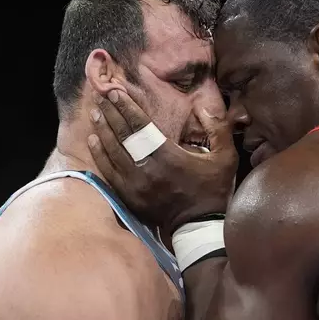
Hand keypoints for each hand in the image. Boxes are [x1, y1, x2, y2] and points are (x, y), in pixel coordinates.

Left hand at [87, 89, 237, 233]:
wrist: (198, 226)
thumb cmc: (212, 190)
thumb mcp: (225, 158)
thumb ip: (219, 129)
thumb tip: (204, 106)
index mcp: (169, 156)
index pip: (141, 126)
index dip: (127, 107)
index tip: (116, 92)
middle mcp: (147, 169)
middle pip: (122, 136)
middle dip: (111, 114)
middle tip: (101, 97)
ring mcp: (135, 184)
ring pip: (112, 152)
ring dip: (102, 131)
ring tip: (96, 114)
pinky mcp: (128, 196)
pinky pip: (107, 171)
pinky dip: (99, 154)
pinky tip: (93, 141)